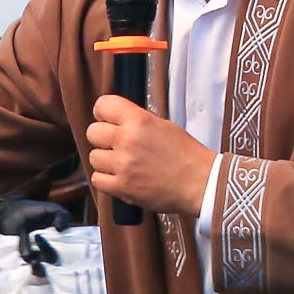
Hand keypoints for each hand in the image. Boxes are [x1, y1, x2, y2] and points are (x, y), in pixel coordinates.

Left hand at [87, 95, 215, 215]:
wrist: (200, 182)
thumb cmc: (186, 155)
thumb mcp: (163, 125)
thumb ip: (137, 121)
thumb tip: (116, 121)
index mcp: (139, 120)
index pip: (103, 106)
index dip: (103, 113)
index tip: (107, 120)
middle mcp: (127, 140)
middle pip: (92, 132)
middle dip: (103, 138)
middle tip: (116, 145)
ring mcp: (123, 165)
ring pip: (93, 157)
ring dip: (105, 161)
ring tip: (122, 164)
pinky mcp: (122, 188)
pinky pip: (97, 180)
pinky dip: (106, 180)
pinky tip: (120, 178)